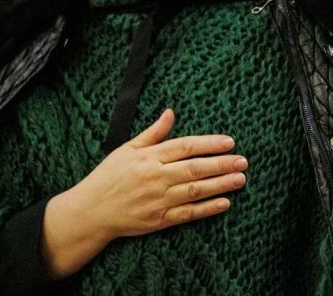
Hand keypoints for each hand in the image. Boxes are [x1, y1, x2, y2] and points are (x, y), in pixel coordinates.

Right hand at [41, 109, 246, 277]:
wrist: (89, 211)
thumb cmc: (109, 176)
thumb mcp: (128, 149)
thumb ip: (153, 132)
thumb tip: (171, 111)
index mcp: (149, 157)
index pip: (185, 146)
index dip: (209, 144)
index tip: (230, 142)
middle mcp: (155, 178)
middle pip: (194, 168)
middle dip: (221, 164)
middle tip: (243, 161)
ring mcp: (157, 200)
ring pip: (194, 191)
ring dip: (220, 185)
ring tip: (240, 179)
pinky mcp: (158, 220)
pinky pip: (187, 214)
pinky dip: (207, 209)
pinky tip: (224, 203)